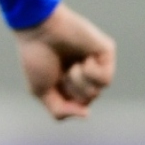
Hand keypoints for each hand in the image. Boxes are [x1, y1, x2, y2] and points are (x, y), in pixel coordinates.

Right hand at [15, 3, 115, 119]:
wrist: (38, 30)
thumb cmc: (37, 57)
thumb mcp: (42, 92)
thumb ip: (61, 110)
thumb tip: (86, 114)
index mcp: (72, 81)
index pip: (77, 105)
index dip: (64, 99)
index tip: (53, 81)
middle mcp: (87, 72)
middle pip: (88, 99)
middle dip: (71, 90)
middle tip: (62, 70)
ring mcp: (97, 61)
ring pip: (98, 91)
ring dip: (79, 82)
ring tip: (72, 65)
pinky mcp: (106, 51)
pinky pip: (106, 79)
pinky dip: (91, 73)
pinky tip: (84, 59)